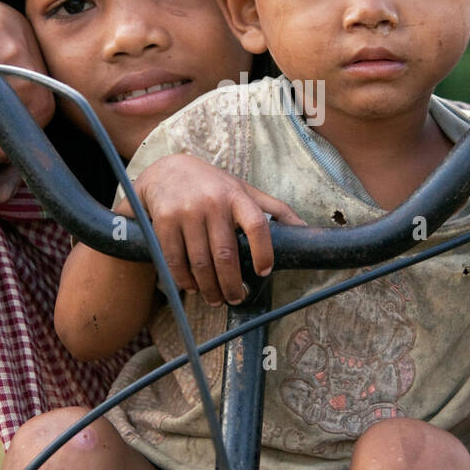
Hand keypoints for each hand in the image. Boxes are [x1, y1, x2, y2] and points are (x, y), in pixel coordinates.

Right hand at [116, 155, 306, 305]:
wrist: (166, 171)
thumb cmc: (213, 185)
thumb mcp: (243, 190)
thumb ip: (274, 209)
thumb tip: (305, 229)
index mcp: (236, 196)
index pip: (257, 225)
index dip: (264, 252)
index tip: (264, 272)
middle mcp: (212, 202)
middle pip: (226, 255)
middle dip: (232, 284)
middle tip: (236, 298)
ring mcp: (186, 212)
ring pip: (201, 263)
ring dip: (209, 288)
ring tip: (215, 299)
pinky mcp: (164, 221)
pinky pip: (175, 260)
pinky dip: (184, 280)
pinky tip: (192, 287)